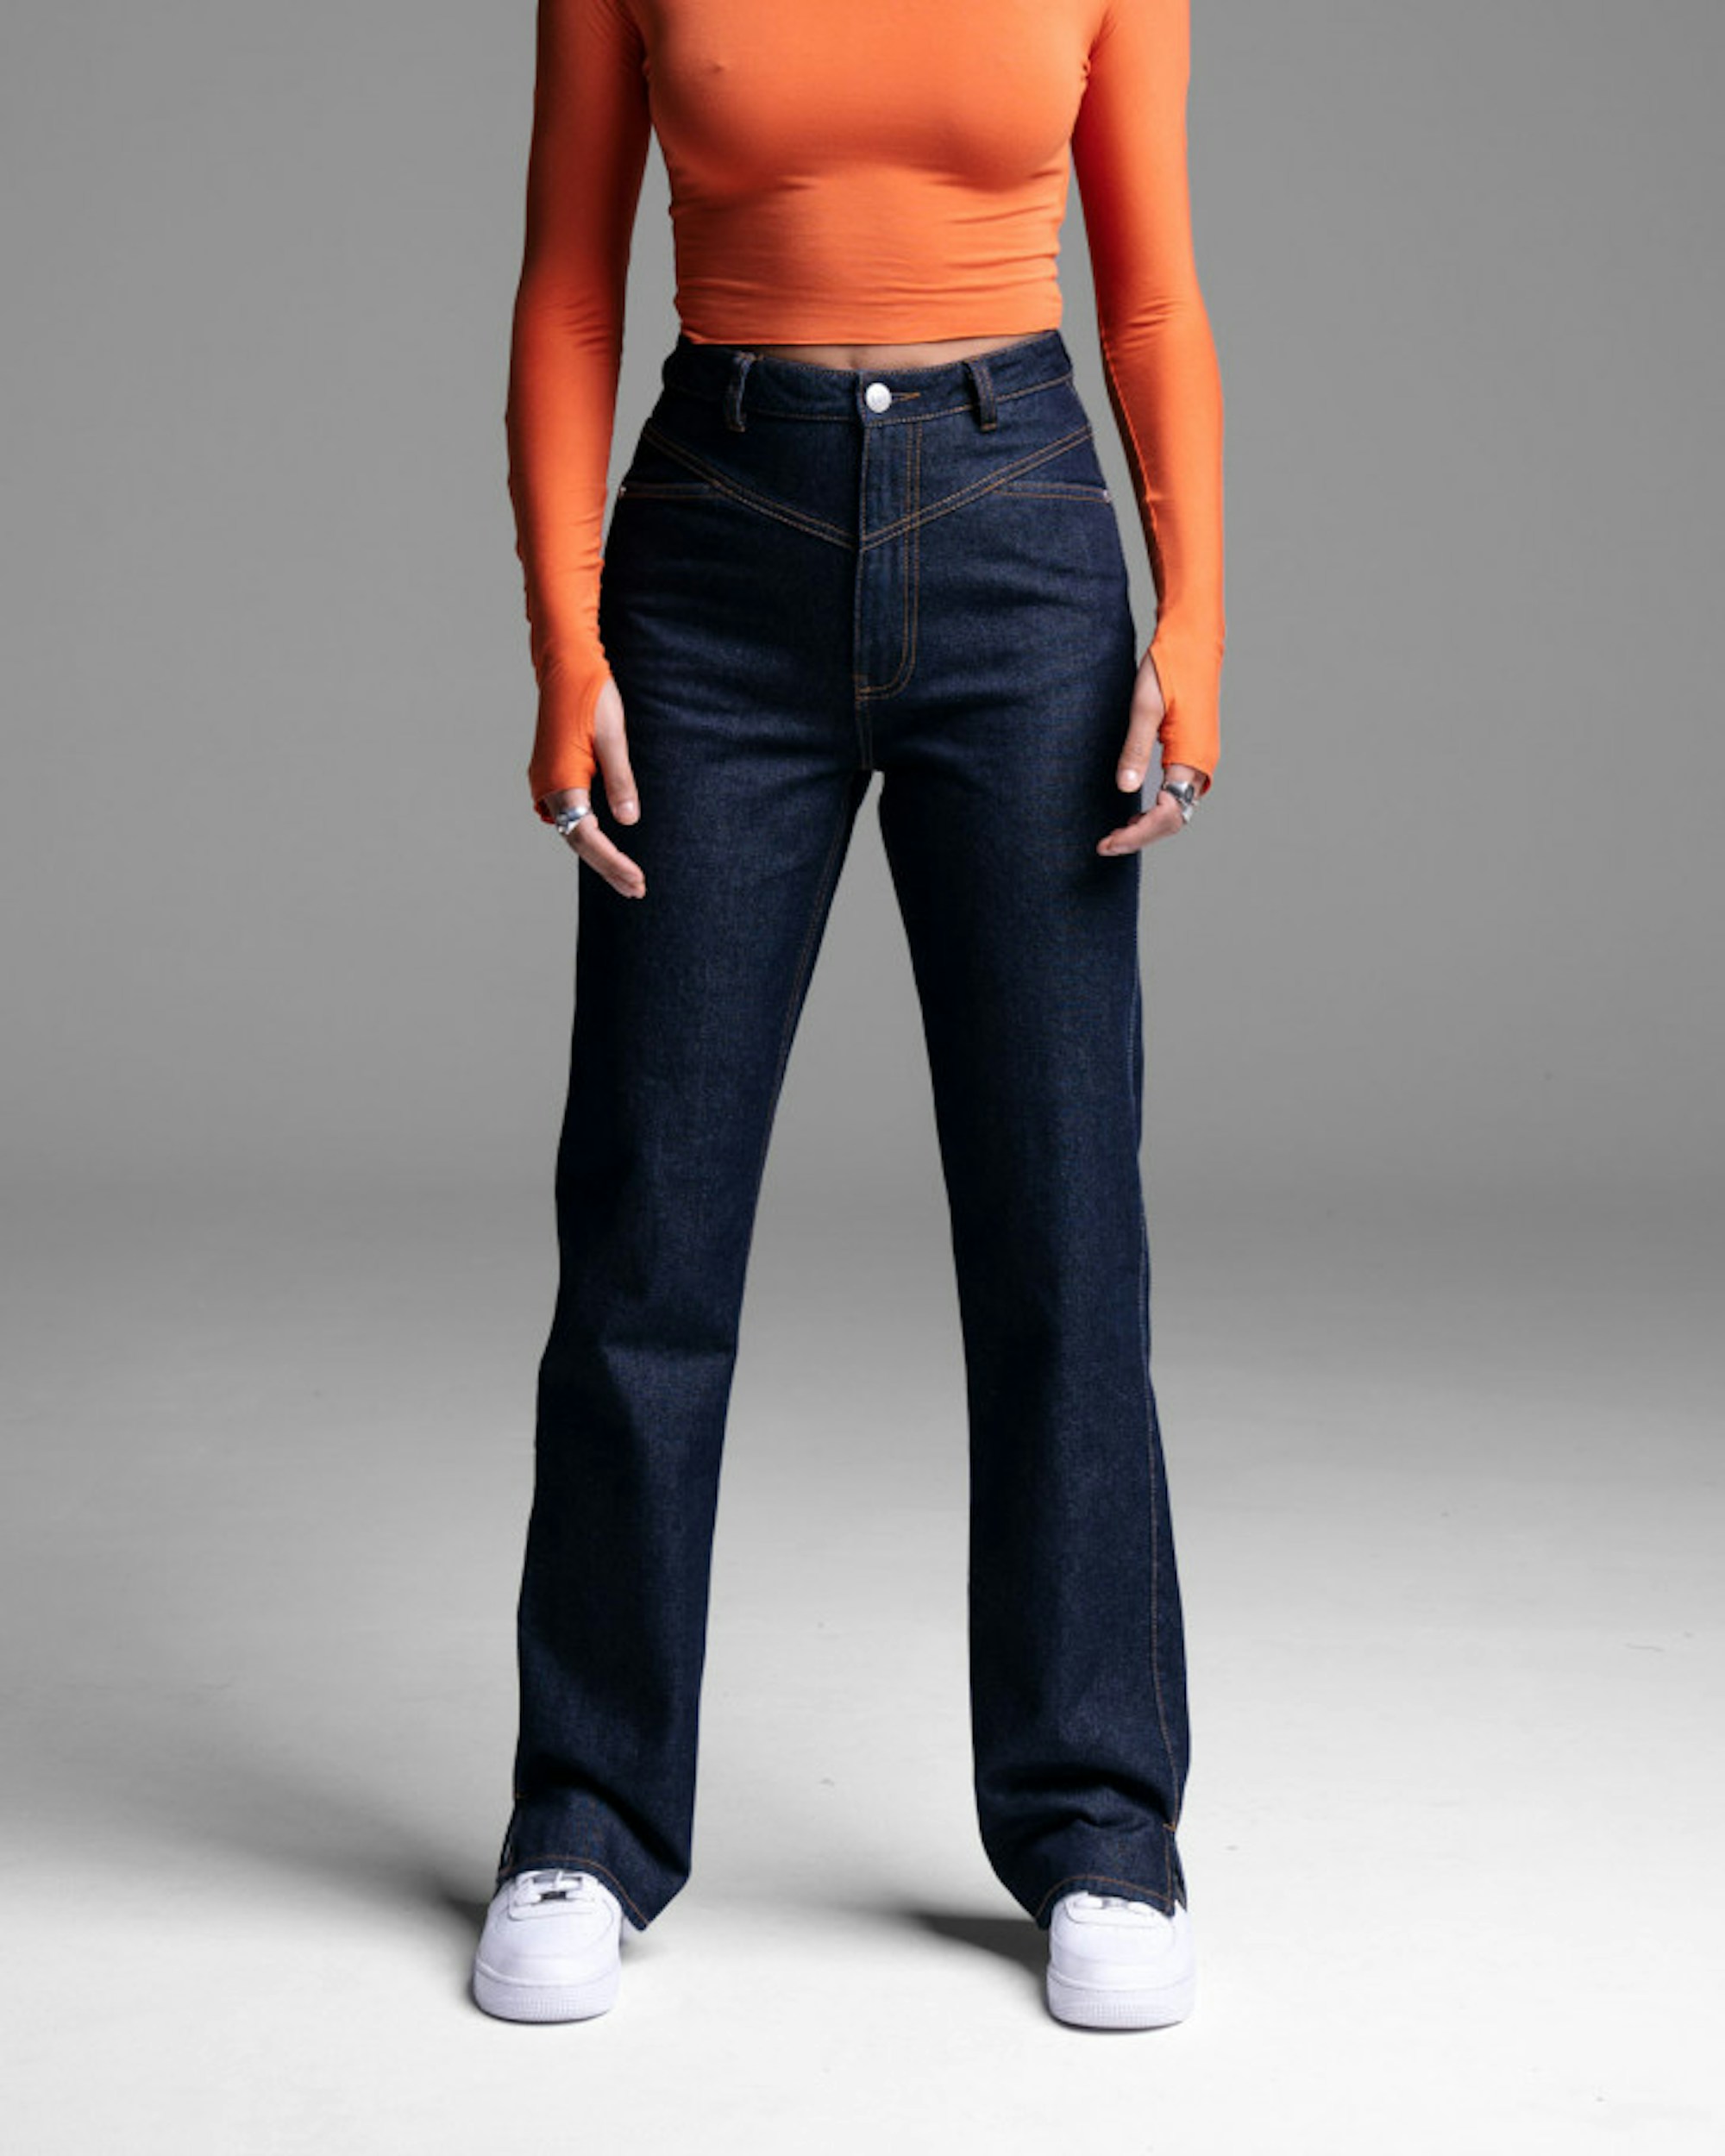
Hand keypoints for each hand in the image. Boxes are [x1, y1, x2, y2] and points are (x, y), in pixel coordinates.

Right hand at [539, 677, 645, 897]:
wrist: (565, 664)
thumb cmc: (592, 695)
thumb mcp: (613, 738)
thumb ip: (621, 781)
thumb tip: (629, 821)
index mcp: (561, 779)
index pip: (586, 836)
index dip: (612, 862)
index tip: (637, 879)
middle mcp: (546, 786)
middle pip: (577, 840)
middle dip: (608, 867)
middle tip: (638, 889)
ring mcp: (545, 780)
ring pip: (572, 829)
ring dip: (599, 854)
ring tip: (627, 877)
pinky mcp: (551, 773)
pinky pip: (569, 814)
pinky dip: (589, 835)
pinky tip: (607, 846)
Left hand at [1097, 652, 1203, 856]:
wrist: (1193, 641)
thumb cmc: (1169, 667)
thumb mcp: (1145, 708)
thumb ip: (1135, 750)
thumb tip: (1126, 789)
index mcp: (1192, 757)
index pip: (1167, 815)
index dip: (1137, 835)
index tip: (1107, 843)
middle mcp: (1202, 765)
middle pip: (1174, 820)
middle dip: (1140, 837)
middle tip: (1105, 844)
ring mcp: (1201, 760)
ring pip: (1177, 810)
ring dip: (1149, 825)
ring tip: (1117, 832)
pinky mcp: (1194, 753)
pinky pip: (1178, 794)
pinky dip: (1157, 809)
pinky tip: (1135, 811)